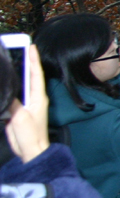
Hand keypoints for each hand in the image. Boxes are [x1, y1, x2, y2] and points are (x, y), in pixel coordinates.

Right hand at [6, 44, 49, 161]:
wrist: (30, 151)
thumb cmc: (30, 135)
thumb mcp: (20, 118)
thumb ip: (13, 103)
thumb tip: (7, 91)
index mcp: (38, 98)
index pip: (36, 74)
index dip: (34, 60)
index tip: (31, 47)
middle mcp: (33, 98)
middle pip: (28, 76)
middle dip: (25, 61)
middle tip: (19, 47)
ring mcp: (25, 104)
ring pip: (20, 84)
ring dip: (16, 72)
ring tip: (11, 59)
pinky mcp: (17, 110)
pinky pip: (13, 94)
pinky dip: (9, 85)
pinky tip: (4, 80)